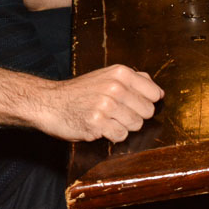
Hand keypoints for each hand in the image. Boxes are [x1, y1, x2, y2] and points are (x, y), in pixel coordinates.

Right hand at [35, 65, 163, 142]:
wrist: (50, 103)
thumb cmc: (81, 92)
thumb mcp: (108, 76)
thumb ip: (134, 80)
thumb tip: (159, 91)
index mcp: (121, 73)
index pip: (154, 94)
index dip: (146, 102)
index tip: (133, 104)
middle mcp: (116, 86)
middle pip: (147, 112)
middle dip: (135, 116)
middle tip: (117, 114)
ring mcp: (106, 105)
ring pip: (136, 125)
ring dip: (123, 126)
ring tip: (107, 119)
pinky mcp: (97, 123)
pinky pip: (120, 136)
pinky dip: (112, 136)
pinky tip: (100, 127)